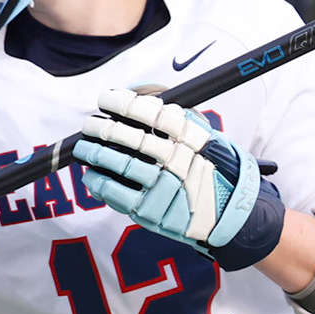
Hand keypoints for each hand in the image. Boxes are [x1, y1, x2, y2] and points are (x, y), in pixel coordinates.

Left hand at [73, 87, 285, 269]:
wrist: (230, 216)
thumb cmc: (214, 173)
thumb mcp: (208, 140)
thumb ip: (181, 120)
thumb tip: (143, 96)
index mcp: (194, 140)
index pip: (154, 114)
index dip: (125, 103)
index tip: (106, 98)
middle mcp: (180, 162)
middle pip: (133, 138)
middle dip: (104, 128)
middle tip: (89, 123)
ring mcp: (166, 190)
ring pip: (121, 164)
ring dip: (96, 153)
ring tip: (84, 146)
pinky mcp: (154, 214)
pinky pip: (118, 194)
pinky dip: (100, 182)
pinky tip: (91, 174)